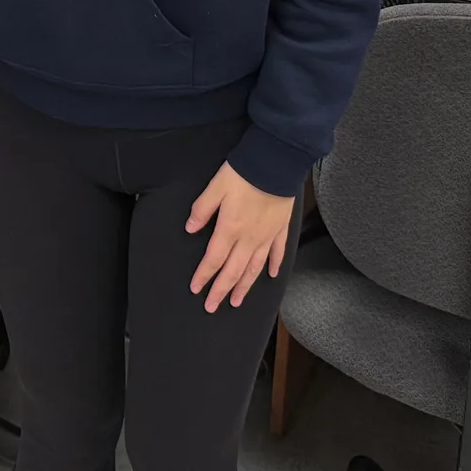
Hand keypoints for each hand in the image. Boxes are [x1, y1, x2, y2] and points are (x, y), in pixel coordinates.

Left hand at [186, 162, 293, 313]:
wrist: (276, 163)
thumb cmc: (243, 173)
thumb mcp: (215, 187)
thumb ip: (201, 210)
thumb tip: (189, 229)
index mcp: (229, 229)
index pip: (213, 260)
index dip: (204, 276)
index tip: (196, 290)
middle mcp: (249, 239)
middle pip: (233, 271)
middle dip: (221, 291)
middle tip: (212, 307)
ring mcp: (267, 236)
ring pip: (254, 268)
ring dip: (244, 286)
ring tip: (237, 301)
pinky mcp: (281, 229)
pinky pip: (278, 253)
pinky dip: (274, 266)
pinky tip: (271, 276)